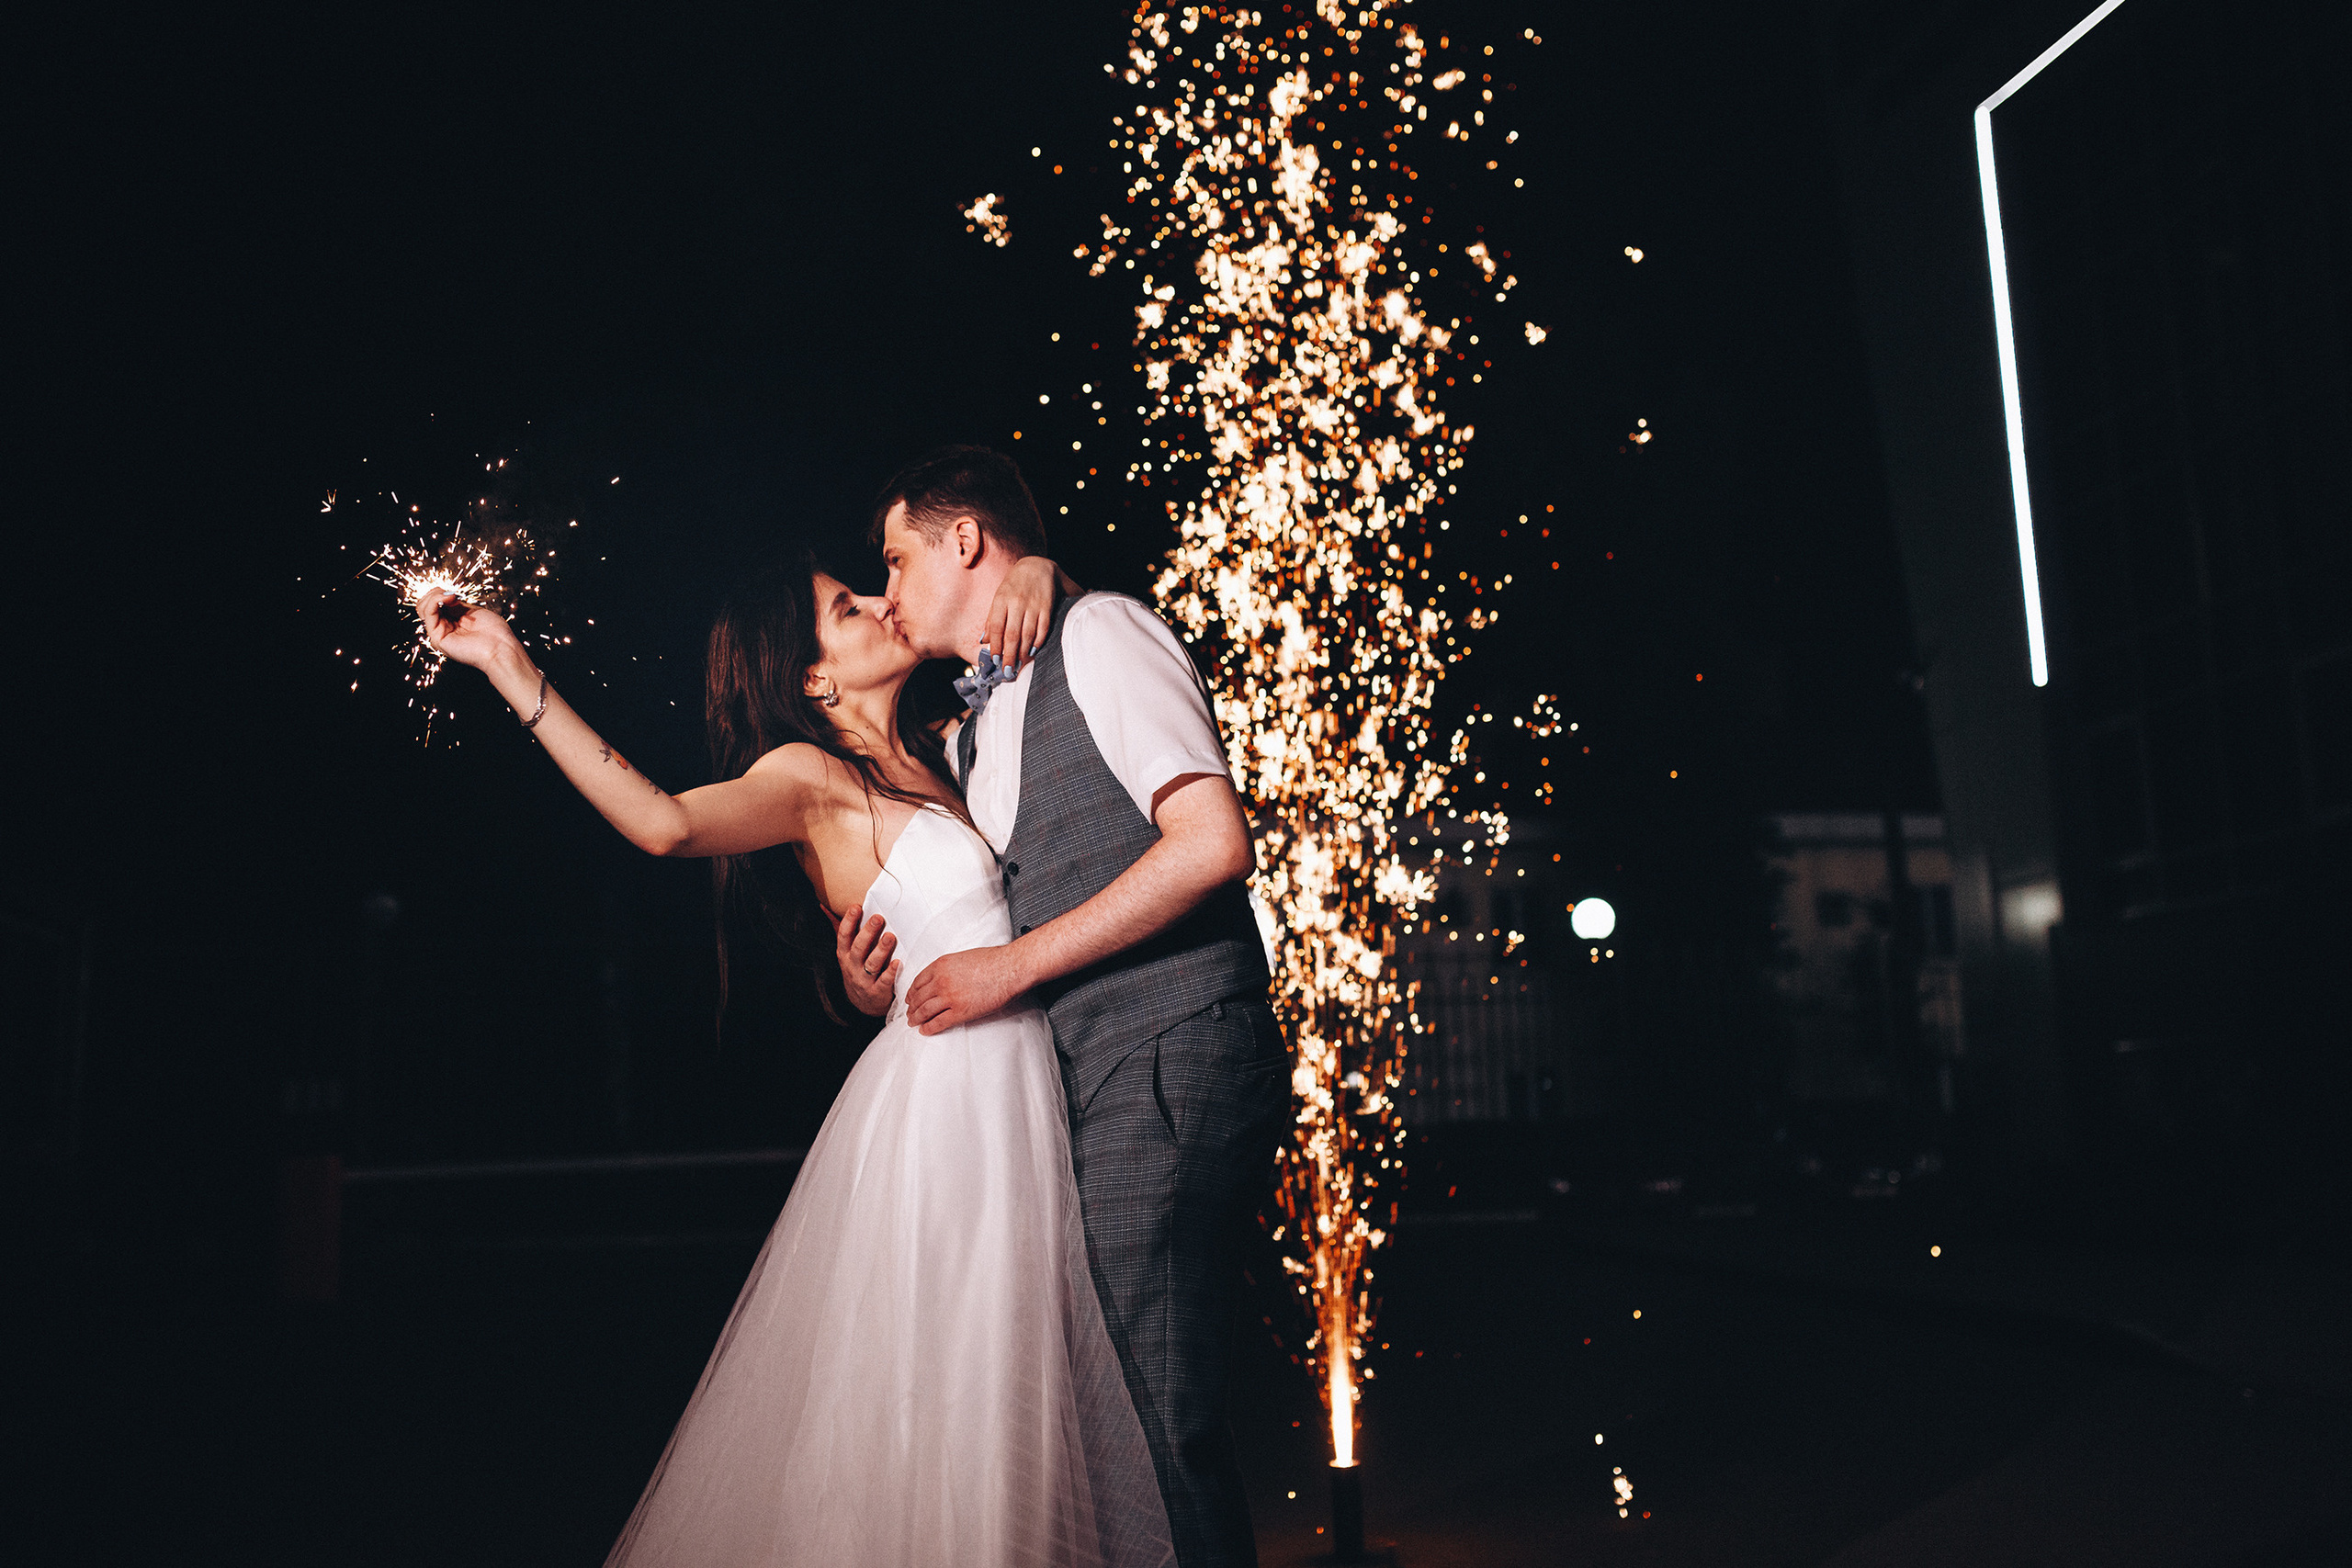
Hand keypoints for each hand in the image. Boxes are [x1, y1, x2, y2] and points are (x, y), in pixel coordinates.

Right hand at [415, 585, 525, 672]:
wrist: (501, 648)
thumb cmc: (495, 633)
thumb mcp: (473, 612)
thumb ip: (456, 605)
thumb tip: (445, 595)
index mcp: (453, 623)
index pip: (435, 604)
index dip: (441, 593)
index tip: (455, 592)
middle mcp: (444, 629)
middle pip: (425, 605)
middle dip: (435, 593)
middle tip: (451, 593)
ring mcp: (440, 634)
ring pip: (423, 608)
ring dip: (435, 595)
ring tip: (451, 596)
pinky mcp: (438, 638)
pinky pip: (428, 614)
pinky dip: (435, 601)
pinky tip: (449, 598)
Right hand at [834, 903, 901, 1017]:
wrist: (864, 1004)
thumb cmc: (857, 969)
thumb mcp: (846, 951)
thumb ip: (840, 929)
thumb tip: (825, 906)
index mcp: (844, 954)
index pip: (843, 936)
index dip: (849, 921)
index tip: (856, 907)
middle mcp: (852, 967)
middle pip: (858, 948)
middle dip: (868, 932)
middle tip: (878, 918)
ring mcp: (863, 980)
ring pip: (871, 964)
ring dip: (881, 950)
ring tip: (890, 936)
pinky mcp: (877, 992)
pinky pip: (883, 982)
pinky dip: (890, 972)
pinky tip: (899, 962)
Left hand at [904, 944, 1028, 1034]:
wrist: (1010, 968)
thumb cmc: (993, 960)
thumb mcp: (963, 956)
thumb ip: (949, 967)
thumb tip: (944, 976)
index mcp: (941, 965)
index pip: (918, 982)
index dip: (911, 992)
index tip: (909, 998)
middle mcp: (941, 981)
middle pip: (918, 998)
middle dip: (911, 1008)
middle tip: (909, 1013)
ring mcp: (950, 997)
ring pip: (925, 1011)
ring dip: (916, 1019)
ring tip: (913, 1023)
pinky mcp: (960, 1012)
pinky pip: (939, 1022)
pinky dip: (929, 1028)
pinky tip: (925, 1031)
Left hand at [981, 556, 1064, 674]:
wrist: (1037, 566)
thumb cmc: (1014, 585)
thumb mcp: (999, 597)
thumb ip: (992, 618)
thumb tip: (984, 641)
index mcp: (1001, 600)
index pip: (996, 628)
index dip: (996, 646)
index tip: (995, 661)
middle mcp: (1017, 603)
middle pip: (1012, 634)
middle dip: (1009, 655)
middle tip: (1008, 670)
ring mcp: (1033, 605)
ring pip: (1027, 634)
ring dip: (1023, 652)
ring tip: (1019, 664)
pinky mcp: (1047, 606)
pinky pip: (1042, 628)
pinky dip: (1038, 641)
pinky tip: (1033, 651)